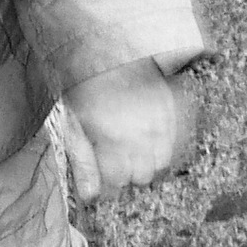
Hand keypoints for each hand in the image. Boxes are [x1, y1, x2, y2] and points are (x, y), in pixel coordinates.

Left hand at [61, 57, 198, 202]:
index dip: (109, 181)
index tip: (105, 173)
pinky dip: (161, 145)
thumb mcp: (73, 123)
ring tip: (132, 144)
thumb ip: (82, 161)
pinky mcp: (173, 111)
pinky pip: (173, 144)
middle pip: (141, 177)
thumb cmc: (86, 88)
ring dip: (146, 160)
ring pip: (160, 164)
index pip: (117, 182)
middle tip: (116, 155)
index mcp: (110, 138)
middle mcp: (139, 134)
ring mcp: (160, 123)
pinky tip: (146, 133)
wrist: (110, 50)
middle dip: (127, 171)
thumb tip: (89, 196)